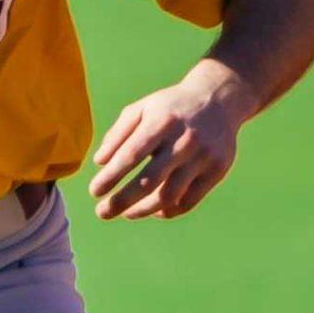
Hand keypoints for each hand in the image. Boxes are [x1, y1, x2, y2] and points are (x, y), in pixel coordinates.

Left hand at [89, 62, 259, 220]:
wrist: (219, 99)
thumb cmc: (170, 108)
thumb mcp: (143, 108)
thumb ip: (119, 134)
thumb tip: (99, 163)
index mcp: (163, 121)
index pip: (132, 154)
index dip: (111, 177)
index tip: (94, 191)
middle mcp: (185, 140)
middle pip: (149, 182)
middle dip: (122, 201)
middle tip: (102, 212)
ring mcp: (204, 157)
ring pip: (169, 197)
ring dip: (142, 210)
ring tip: (126, 213)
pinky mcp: (217, 170)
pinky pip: (188, 201)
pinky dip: (167, 211)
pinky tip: (152, 210)